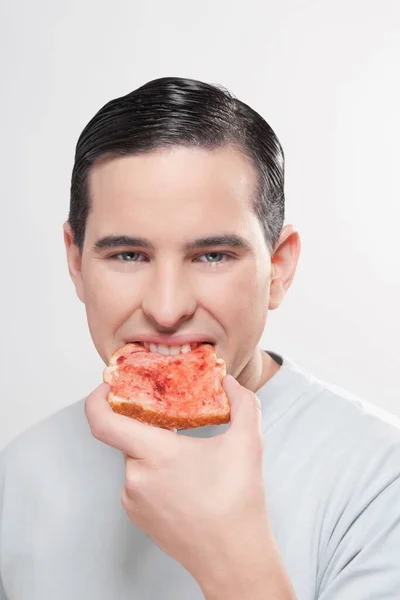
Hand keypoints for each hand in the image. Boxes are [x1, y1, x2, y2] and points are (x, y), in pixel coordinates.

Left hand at [85, 376, 286, 596]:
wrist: (234, 558)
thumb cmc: (237, 502)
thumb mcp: (247, 442)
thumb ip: (242, 403)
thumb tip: (231, 384)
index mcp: (155, 454)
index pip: (103, 422)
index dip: (96, 400)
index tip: (106, 388)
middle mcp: (136, 477)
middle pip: (129, 437)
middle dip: (149, 426)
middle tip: (173, 420)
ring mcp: (134, 500)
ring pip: (136, 461)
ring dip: (155, 452)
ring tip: (188, 458)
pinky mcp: (139, 517)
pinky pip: (139, 483)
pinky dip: (155, 473)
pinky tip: (184, 481)